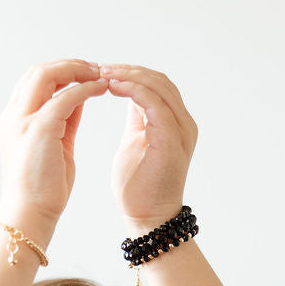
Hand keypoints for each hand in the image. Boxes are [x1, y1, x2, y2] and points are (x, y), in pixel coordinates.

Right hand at [0, 59, 107, 238]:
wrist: (30, 213)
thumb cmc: (42, 187)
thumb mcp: (55, 144)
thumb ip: (64, 119)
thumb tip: (78, 97)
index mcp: (13, 120)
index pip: (33, 81)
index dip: (60, 71)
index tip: (85, 74)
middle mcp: (13, 115)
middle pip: (38, 71)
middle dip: (68, 65)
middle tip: (95, 69)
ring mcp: (24, 120)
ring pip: (47, 75)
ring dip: (77, 70)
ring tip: (100, 74)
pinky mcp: (40, 128)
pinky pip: (65, 96)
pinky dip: (85, 88)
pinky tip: (101, 89)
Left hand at [102, 65, 197, 229]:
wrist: (147, 217)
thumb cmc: (139, 187)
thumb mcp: (135, 141)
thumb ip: (137, 117)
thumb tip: (127, 94)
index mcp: (174, 122)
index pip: (157, 85)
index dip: (132, 74)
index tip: (104, 71)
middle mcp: (183, 123)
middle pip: (160, 80)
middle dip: (129, 70)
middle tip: (101, 67)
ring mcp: (180, 130)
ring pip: (158, 87)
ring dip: (130, 76)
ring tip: (104, 74)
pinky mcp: (171, 139)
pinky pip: (154, 104)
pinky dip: (133, 91)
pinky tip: (113, 87)